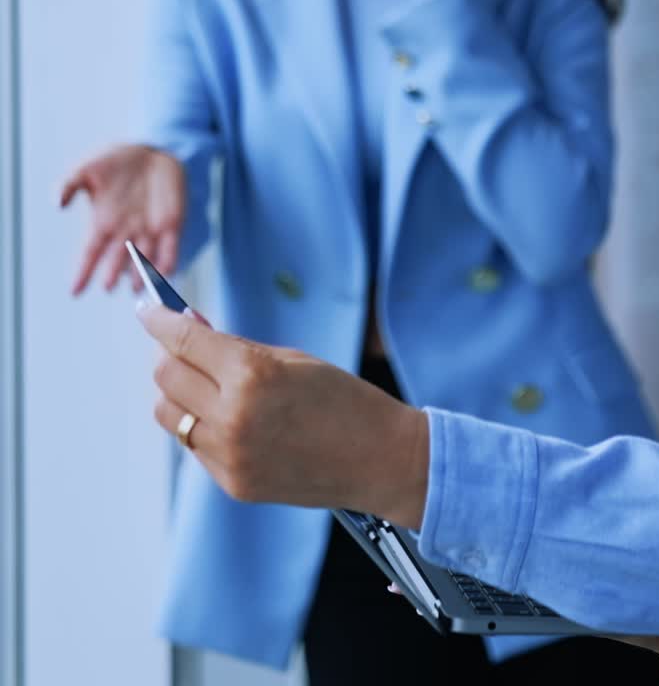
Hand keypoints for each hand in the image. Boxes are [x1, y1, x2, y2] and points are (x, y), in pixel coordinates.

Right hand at [59, 144, 184, 294]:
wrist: (151, 151)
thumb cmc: (115, 162)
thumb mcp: (86, 169)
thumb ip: (68, 185)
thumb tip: (56, 203)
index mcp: (103, 223)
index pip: (90, 253)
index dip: (83, 272)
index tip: (75, 291)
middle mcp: (125, 231)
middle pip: (117, 258)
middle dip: (113, 272)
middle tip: (108, 286)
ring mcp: (149, 228)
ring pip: (144, 258)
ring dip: (141, 274)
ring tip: (137, 289)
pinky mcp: (172, 222)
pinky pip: (171, 246)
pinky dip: (169, 259)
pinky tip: (166, 273)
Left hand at [139, 306, 430, 527]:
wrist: (379, 459)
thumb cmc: (345, 399)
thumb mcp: (294, 358)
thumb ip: (238, 347)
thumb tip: (191, 330)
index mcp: (253, 375)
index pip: (184, 341)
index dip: (159, 320)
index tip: (146, 308)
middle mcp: (231, 417)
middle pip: (166, 377)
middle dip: (170, 354)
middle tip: (187, 344)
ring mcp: (228, 455)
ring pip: (169, 415)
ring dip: (179, 392)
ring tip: (207, 383)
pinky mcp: (231, 483)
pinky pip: (194, 445)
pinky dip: (202, 424)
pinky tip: (232, 416)